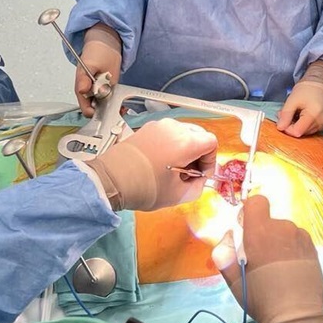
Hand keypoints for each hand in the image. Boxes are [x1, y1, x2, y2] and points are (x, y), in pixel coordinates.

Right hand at [76, 25, 122, 116]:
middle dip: (105, 112)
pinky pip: (112, 101)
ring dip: (113, 109)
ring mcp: (100, 93)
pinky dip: (118, 104)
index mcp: (81, 89)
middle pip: (96, 111)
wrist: (107, 45)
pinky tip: (123, 105)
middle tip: (115, 108)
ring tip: (121, 107)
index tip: (104, 111)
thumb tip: (82, 90)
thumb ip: (84, 79)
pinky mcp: (109, 90)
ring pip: (105, 108)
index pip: (85, 108)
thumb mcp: (89, 65)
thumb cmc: (95, 53)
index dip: (94, 112)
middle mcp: (90, 93)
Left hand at [89, 118, 217, 210]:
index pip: (211, 142)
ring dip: (184, 149)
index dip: (210, 161)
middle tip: (189, 173)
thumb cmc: (143, 187)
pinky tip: (160, 163)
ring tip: (173, 169)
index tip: (200, 174)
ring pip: (182, 133)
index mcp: (186, 142)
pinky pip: (167, 134)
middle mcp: (173, 128)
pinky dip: (170, 145)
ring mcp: (158, 126)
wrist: (110, 180)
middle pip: (198, 135)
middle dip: (198, 154)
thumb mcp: (177, 195)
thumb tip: (198, 180)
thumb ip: (197, 187)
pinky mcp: (145, 129)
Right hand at [212, 195, 322, 322]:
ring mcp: (301, 238)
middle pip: (269, 221)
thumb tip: (228, 238)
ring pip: (284, 231)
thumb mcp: (233, 280)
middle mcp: (283, 228)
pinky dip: (291, 249)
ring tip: (277, 268)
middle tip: (259, 259)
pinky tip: (290, 270)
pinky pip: (297, 240)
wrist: (296, 316)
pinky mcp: (313, 249)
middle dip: (262, 234)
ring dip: (278, 242)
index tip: (245, 231)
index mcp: (260, 232)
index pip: (256, 202)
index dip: (249, 212)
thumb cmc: (261, 297)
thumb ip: (224, 254)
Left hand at [276, 61, 322, 137]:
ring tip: (296, 112)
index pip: (297, 132)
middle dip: (292, 125)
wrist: (320, 84)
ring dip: (298, 125)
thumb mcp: (292, 100)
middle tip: (288, 113)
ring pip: (306, 133)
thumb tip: (280, 128)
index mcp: (314, 115)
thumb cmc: (306, 90)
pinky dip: (304, 125)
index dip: (287, 128)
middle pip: (301, 133)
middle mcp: (322, 122)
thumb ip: (285, 115)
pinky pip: (311, 130)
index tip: (283, 118)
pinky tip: (303, 115)